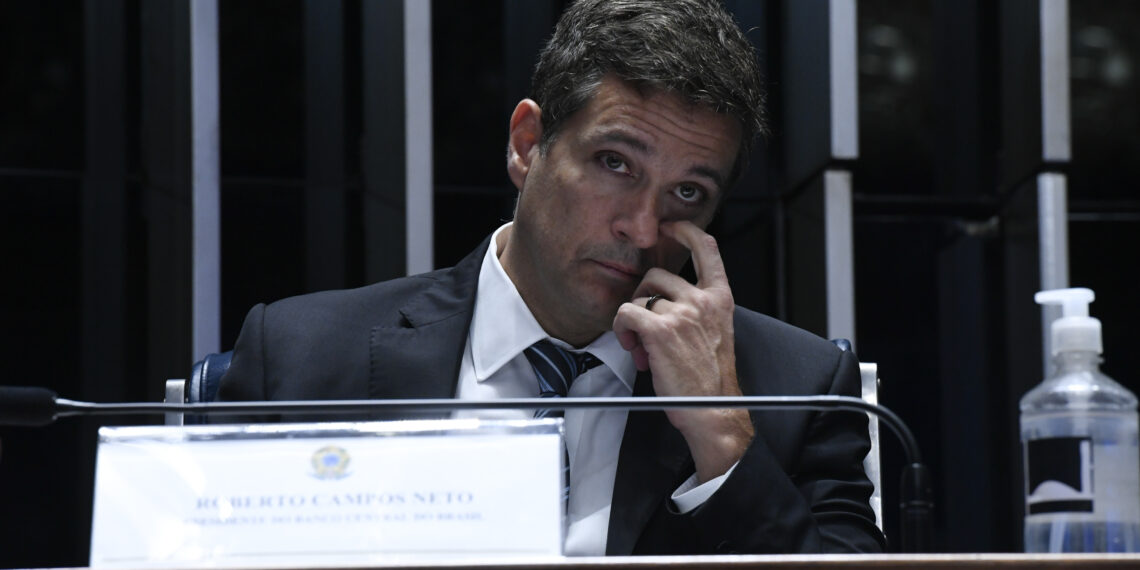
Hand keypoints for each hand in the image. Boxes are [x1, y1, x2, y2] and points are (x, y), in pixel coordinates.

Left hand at [612, 221, 753, 482]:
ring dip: (634, 319)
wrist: (715, 411)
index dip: (685, 231)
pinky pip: (626, 313)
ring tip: (643, 346)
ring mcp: (682, 313)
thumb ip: (695, 311)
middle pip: (657, 274)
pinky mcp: (660, 330)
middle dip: (644, 298)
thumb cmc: (712, 382)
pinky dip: (622, 329)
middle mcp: (703, 301)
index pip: (707, 248)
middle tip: (647, 330)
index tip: (670, 227)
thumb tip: (660, 303)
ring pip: (640, 297)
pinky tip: (634, 347)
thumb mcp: (715, 334)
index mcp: (720, 299)